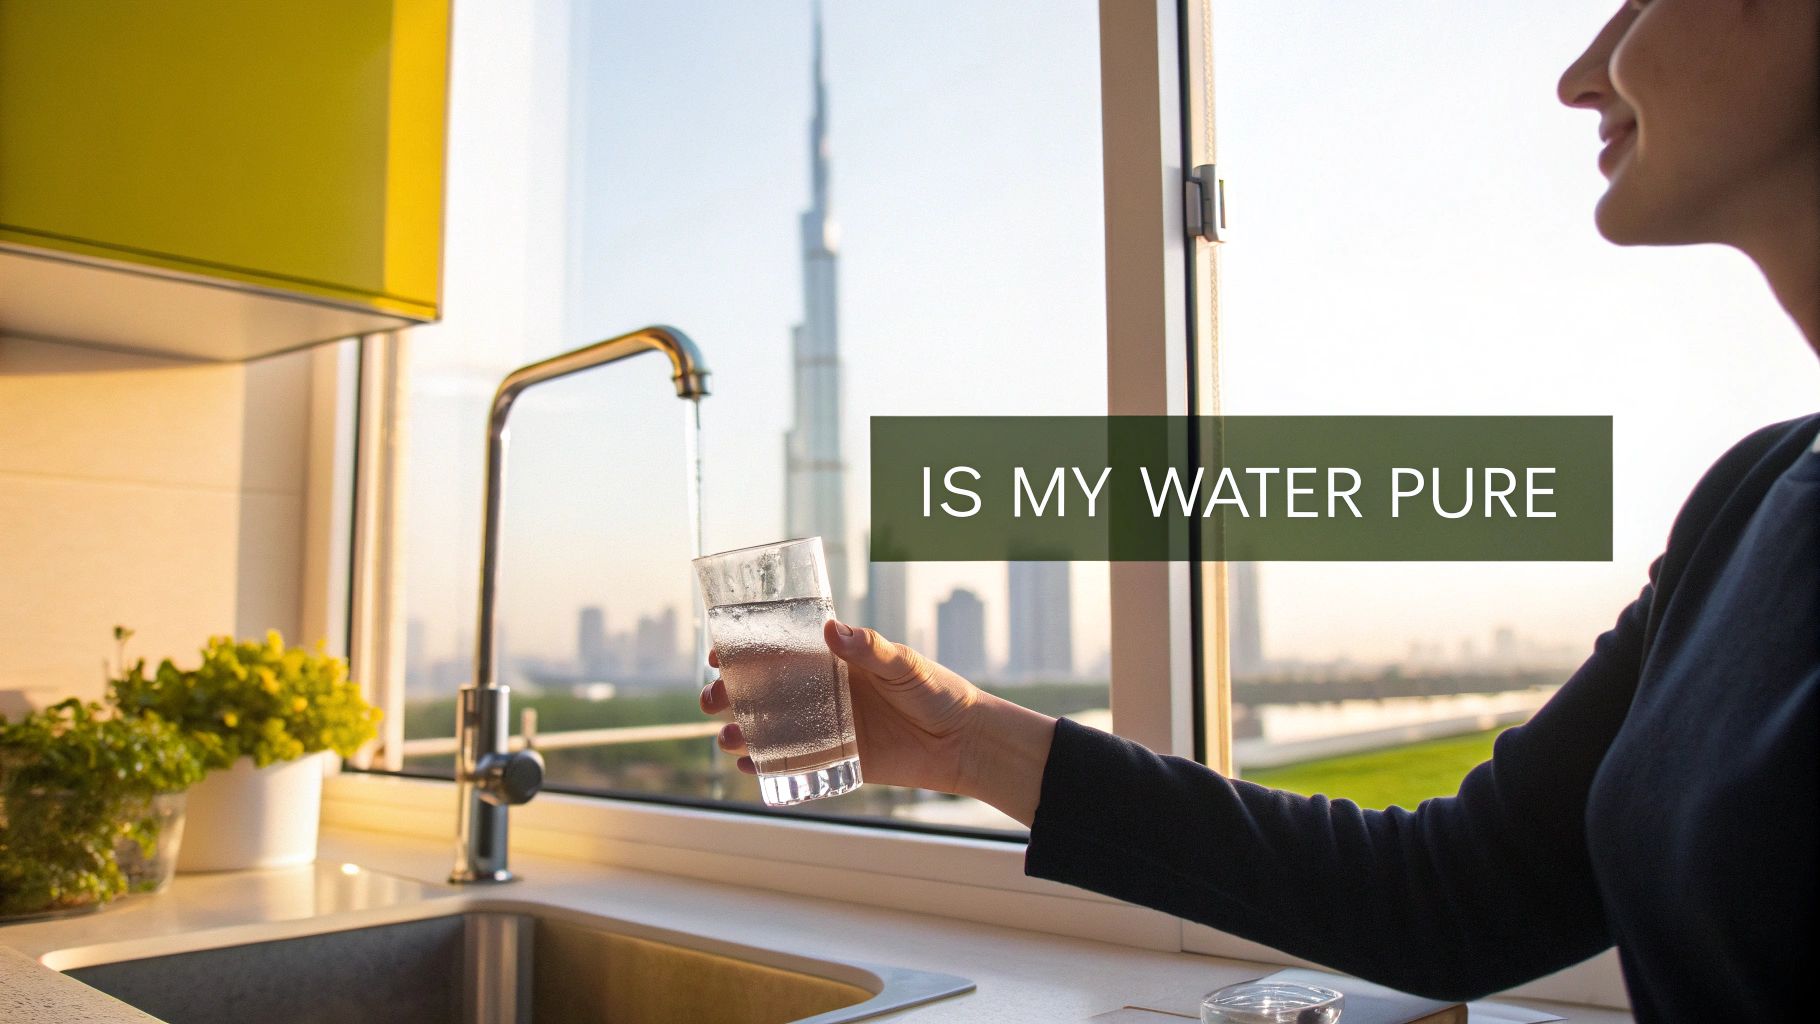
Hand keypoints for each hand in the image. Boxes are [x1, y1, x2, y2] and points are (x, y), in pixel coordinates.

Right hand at [699, 619, 1057, 825]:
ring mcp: (828, 727)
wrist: (964, 742)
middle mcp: (824, 692)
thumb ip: (870, 649)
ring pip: (772, 728)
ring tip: (728, 738)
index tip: (718, 654)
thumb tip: (833, 630)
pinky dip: (768, 765)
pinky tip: (748, 766)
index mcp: (834, 661)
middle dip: (731, 694)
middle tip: (712, 700)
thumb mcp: (905, 665)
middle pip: (765, 691)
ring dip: (744, 731)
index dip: (745, 652)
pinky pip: (795, 763)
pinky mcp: (838, 760)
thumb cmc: (937, 692)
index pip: (780, 651)